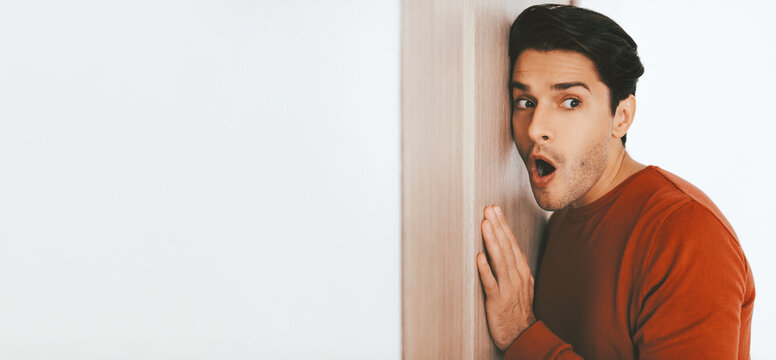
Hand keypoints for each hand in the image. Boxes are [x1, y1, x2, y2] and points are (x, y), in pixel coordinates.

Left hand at [477, 204, 536, 350]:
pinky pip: (491, 283)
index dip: (503, 225)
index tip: (495, 209)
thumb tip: (506, 245)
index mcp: (521, 270)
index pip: (512, 243)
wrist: (523, 335)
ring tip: (485, 224)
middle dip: (497, 226)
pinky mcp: (498, 300)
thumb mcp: (521, 283)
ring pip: (500, 260)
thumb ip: (513, 265)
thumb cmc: (518, 309)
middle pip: (506, 247)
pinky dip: (485, 269)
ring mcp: (508, 288)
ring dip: (492, 241)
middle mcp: (516, 276)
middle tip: (488, 209)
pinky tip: (479, 257)